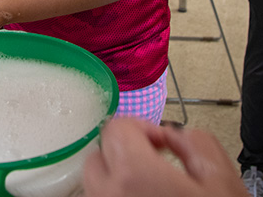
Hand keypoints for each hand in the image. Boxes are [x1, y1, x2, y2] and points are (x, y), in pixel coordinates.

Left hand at [83, 117, 246, 196]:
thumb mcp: (221, 181)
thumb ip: (196, 143)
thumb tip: (176, 134)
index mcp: (133, 173)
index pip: (115, 126)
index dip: (142, 128)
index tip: (162, 141)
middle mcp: (107, 192)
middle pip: (99, 153)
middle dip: (124, 151)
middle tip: (155, 162)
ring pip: (96, 180)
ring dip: (118, 174)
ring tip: (151, 184)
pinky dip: (115, 193)